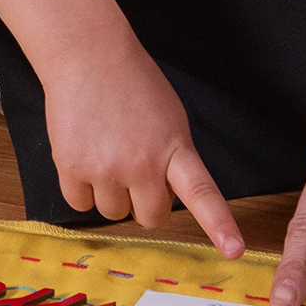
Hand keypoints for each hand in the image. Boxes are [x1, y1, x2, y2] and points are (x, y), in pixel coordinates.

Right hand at [0, 0, 242, 257]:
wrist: (87, 55)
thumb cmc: (132, 84)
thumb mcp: (170, 119)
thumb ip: (174, 159)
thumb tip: (164, 197)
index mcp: (175, 148)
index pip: (202, 194)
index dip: (220, 226)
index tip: (234, 251)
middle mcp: (141, 163)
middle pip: (149, 216)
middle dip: (143, 201)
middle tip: (133, 168)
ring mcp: (105, 167)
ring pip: (112, 212)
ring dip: (110, 193)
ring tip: (105, 153)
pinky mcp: (71, 167)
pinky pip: (79, 203)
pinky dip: (81, 187)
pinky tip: (82, 155)